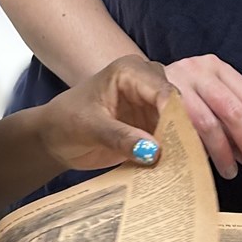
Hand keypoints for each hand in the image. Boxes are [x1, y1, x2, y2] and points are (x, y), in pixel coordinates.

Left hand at [37, 56, 173, 171]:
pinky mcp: (152, 126)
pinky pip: (169, 139)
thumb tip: (153, 151)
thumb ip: (120, 137)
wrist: (54, 137)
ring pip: (177, 125)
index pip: (163, 92)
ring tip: (182, 169)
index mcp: (130, 71)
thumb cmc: (65, 121)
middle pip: (177, 107)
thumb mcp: (90, 128)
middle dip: (182, 132)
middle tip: (186, 160)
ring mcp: (151, 105)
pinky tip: (173, 170)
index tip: (181, 143)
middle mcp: (146, 84)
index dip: (176, 117)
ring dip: (179, 146)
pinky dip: (171, 154)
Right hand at [162, 55, 241, 180]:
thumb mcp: (205, 102)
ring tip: (231, 172)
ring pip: (208, 123)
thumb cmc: (175, 102)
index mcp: (217, 68)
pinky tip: (205, 166)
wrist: (126, 88)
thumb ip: (228, 123)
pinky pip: (183, 131)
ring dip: (224, 152)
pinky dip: (197, 150)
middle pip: (235, 111)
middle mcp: (198, 70)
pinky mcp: (154, 103)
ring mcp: (175, 83)